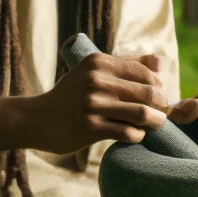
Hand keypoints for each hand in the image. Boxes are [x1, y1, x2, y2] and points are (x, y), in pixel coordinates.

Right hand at [29, 52, 170, 154]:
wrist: (35, 119)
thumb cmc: (71, 94)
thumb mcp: (93, 71)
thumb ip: (128, 64)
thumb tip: (162, 61)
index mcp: (99, 62)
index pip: (145, 73)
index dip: (158, 87)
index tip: (158, 97)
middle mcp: (96, 80)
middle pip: (148, 92)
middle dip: (162, 105)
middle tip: (161, 113)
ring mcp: (93, 105)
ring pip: (142, 113)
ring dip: (155, 121)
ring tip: (154, 124)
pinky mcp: (90, 127)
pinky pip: (128, 132)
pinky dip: (138, 135)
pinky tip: (134, 134)